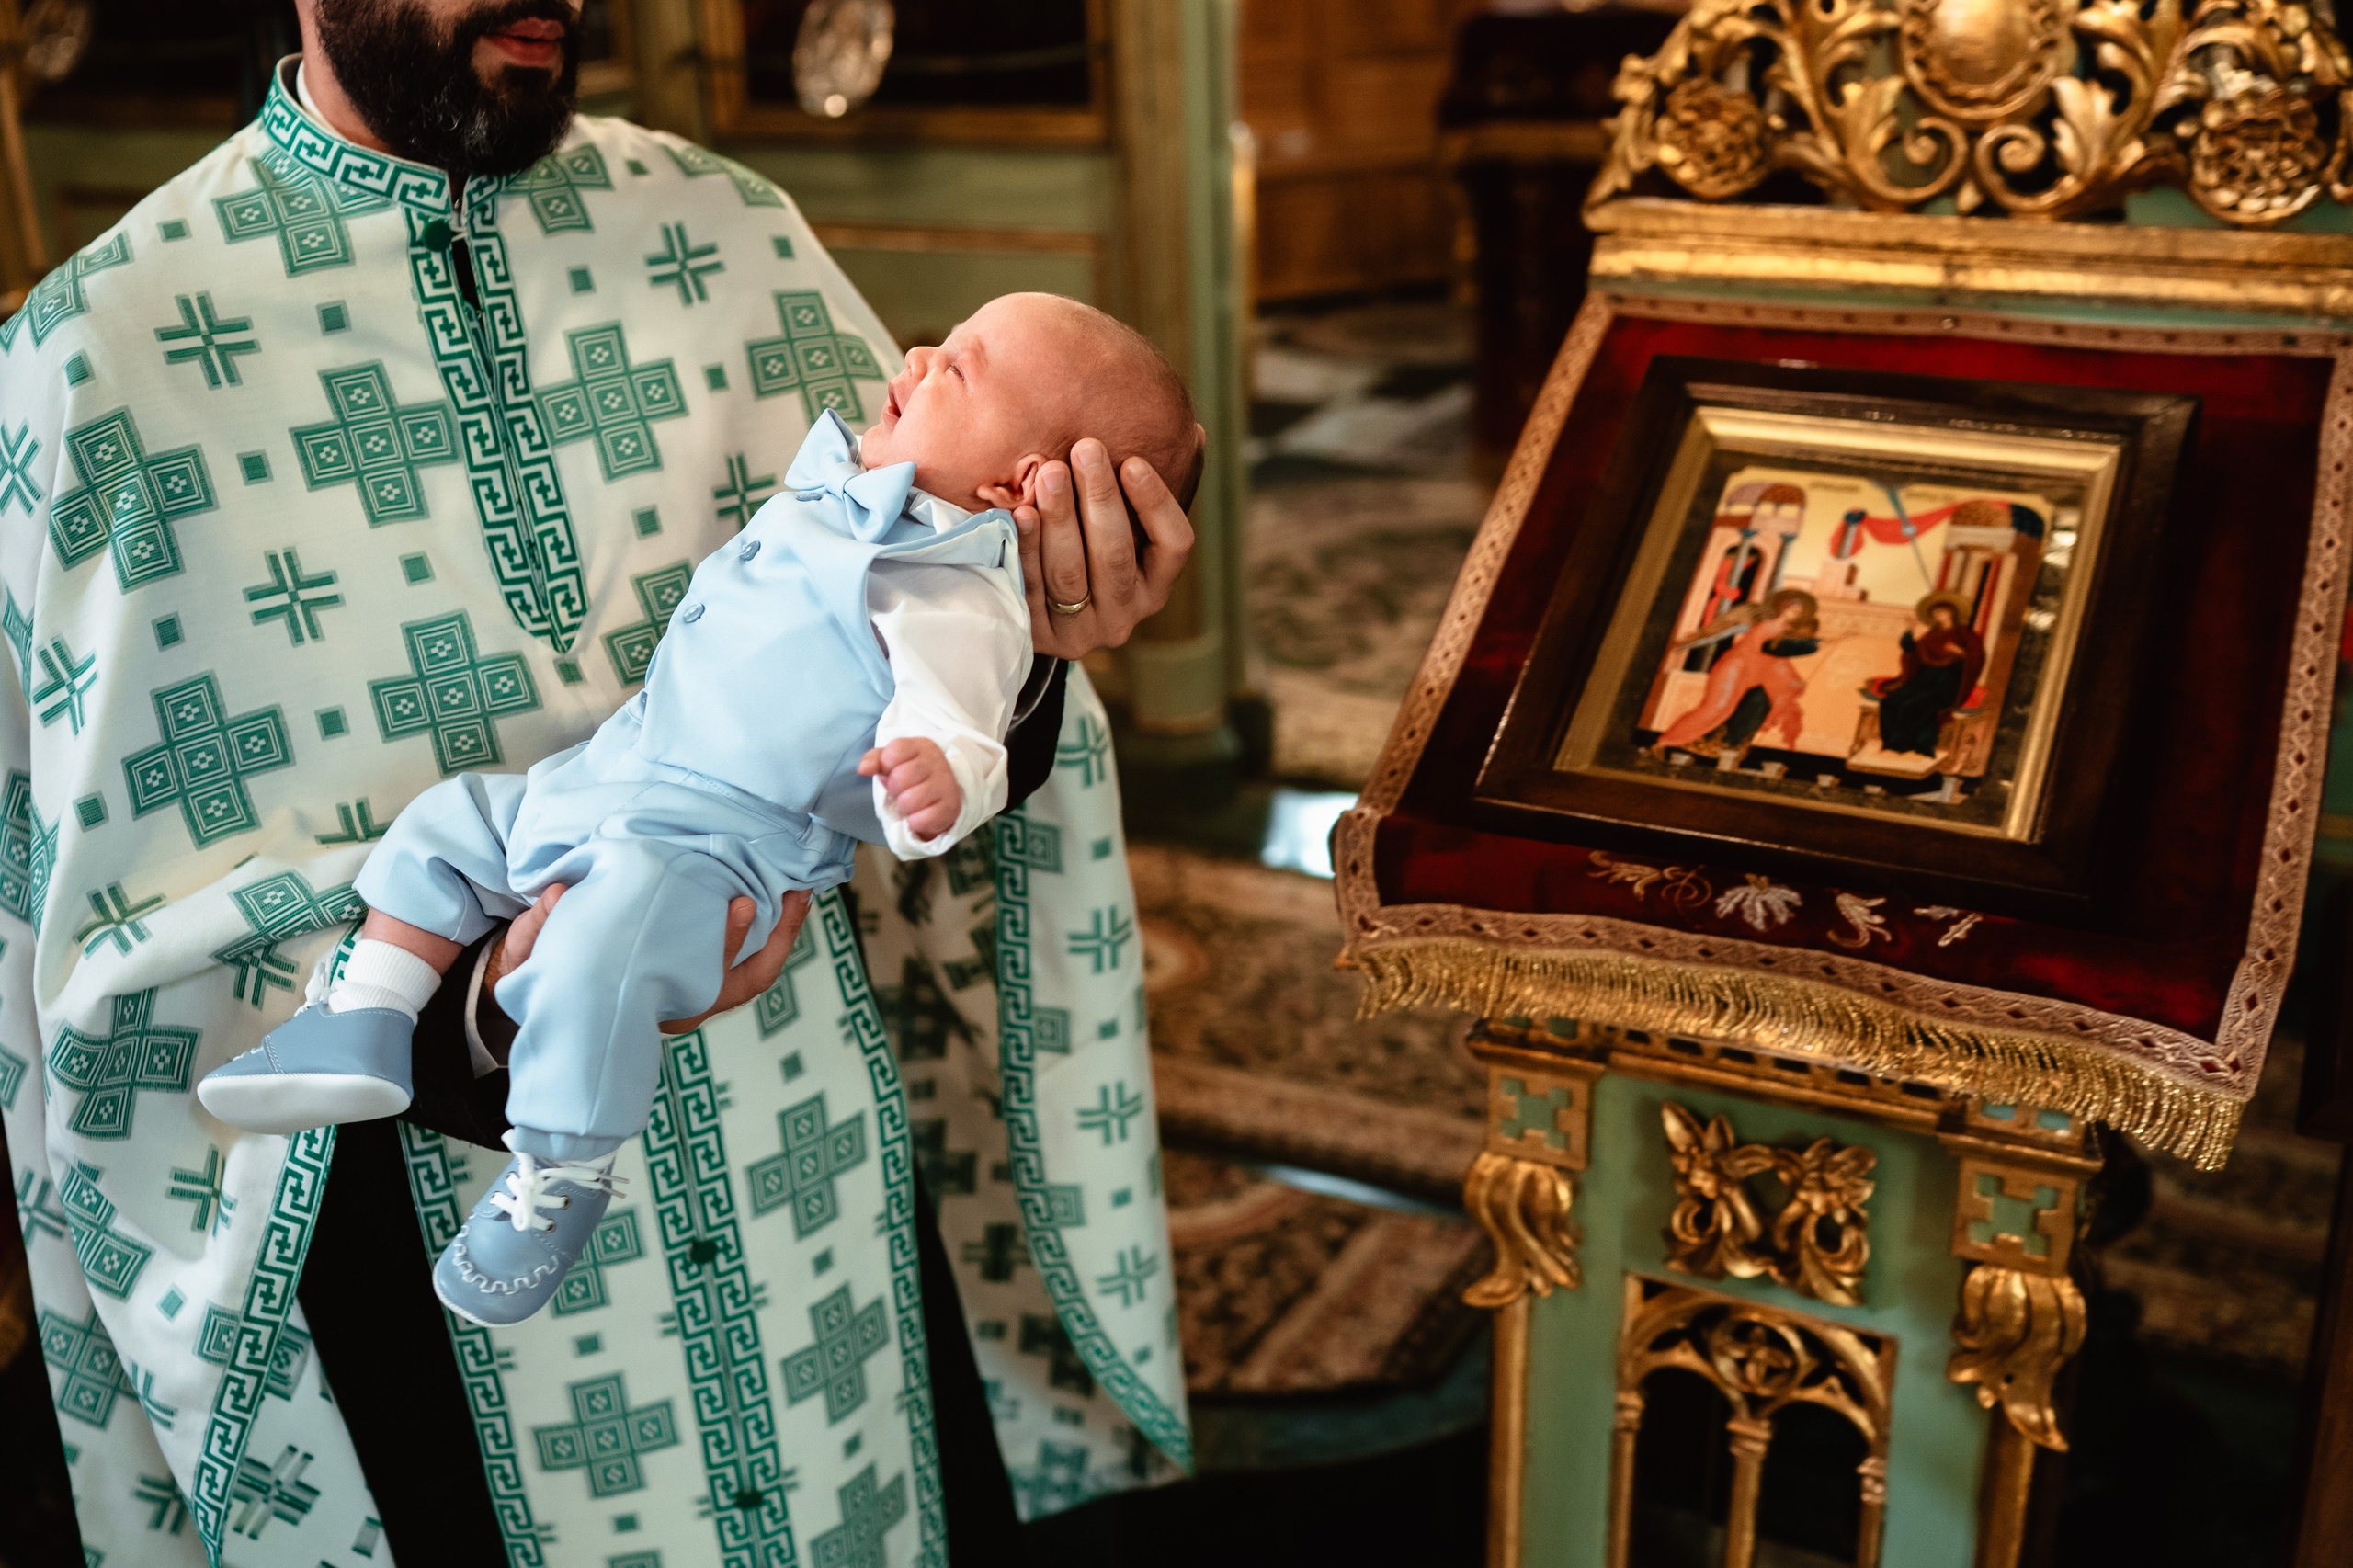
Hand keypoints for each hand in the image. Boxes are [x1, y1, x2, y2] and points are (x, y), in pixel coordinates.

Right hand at [480, 882, 812, 1051]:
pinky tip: (779, 895)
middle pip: (741, 980)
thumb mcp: (533, 960)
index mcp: (646, 1005)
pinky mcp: (700, 975)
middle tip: (790, 893)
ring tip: (799, 889)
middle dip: (772, 940)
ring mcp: (693, 993)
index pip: (700, 983)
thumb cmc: (547, 975)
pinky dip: (768, 931)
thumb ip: (539, 931)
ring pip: (753, 972)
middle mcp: (678, 1004)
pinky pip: (749, 960)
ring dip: (780, 933)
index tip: (743, 905)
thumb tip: (557, 894)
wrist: (545, 997)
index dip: (726, 944)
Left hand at [860, 736, 960, 839]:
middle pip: (899, 778)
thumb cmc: (912, 774)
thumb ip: (875, 760)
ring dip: (905, 807)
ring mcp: (946, 784)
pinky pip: (921, 819)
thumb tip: (863, 769)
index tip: (894, 769)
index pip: (893, 752)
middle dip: (895, 789)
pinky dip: (916, 821)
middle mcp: (936, 762)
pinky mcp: (951, 807)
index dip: (887, 766)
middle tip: (904, 789)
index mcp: (921, 746)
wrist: (943, 792)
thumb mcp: (892, 761)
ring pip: (909, 801)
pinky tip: (922, 813)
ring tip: (913, 801)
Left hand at [1016, 436, 1194, 658]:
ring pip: (1071, 572)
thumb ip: (1145, 487)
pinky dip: (1026, 549)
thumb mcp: (1123, 526)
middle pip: (1115, 555)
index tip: (1133, 461)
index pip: (1173, 545)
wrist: (1037, 616)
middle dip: (1100, 498)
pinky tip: (1021, 513)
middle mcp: (1125, 612)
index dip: (1156, 503)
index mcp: (1155, 584)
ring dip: (1061, 518)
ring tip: (1050, 472)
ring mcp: (1082, 629)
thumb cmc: (1087, 549)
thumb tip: (1196, 432)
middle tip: (1085, 449)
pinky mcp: (1040, 635)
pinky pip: (1031, 588)